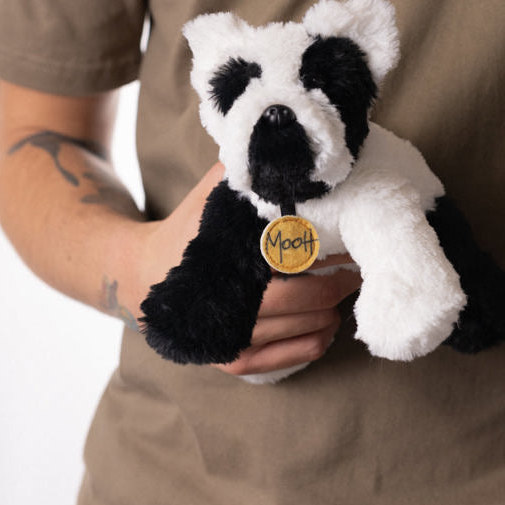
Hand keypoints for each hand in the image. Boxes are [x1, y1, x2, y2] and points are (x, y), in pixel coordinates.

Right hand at [137, 165, 360, 377]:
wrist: (145, 277)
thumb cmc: (187, 231)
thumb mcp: (210, 197)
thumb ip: (243, 175)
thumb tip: (280, 141)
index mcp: (228, 261)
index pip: (294, 258)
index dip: (330, 252)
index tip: (352, 241)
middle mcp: (230, 307)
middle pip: (306, 299)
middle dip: (340, 281)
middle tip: (359, 264)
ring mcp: (232, 340)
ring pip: (305, 329)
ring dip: (333, 310)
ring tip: (346, 289)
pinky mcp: (235, 362)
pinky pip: (292, 357)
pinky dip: (317, 341)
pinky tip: (327, 323)